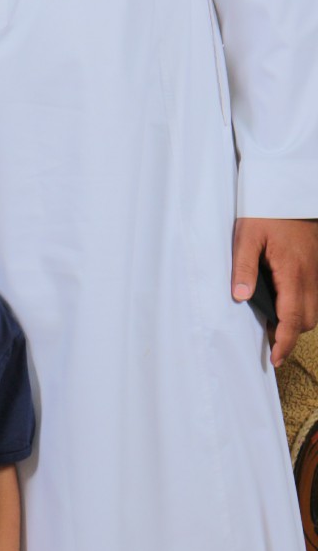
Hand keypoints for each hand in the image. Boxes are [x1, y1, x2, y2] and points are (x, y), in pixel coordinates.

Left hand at [231, 216, 317, 366]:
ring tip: (273, 323)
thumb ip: (244, 267)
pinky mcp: (315, 266)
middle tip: (269, 340)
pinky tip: (284, 302)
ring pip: (314, 310)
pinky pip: (313, 295)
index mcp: (293, 272)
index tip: (275, 359)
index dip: (284, 342)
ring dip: (297, 321)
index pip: (293, 318)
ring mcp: (316, 271)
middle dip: (291, 334)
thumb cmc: (266, 211)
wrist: (289, 191)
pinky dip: (302, 306)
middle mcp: (310, 276)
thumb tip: (240, 296)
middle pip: (308, 320)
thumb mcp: (247, 235)